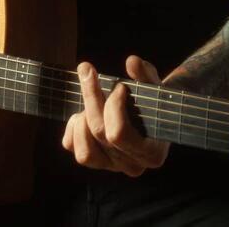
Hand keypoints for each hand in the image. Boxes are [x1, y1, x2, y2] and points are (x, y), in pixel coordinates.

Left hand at [60, 56, 169, 176]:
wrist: (153, 116)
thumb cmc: (154, 101)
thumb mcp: (155, 86)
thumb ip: (147, 74)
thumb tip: (132, 62)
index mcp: (151, 153)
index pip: (119, 133)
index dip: (113, 106)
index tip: (120, 86)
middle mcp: (132, 166)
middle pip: (100, 133)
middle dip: (92, 99)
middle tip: (90, 74)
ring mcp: (112, 166)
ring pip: (84, 153)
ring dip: (82, 121)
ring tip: (88, 102)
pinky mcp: (96, 161)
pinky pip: (73, 149)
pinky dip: (72, 129)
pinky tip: (82, 113)